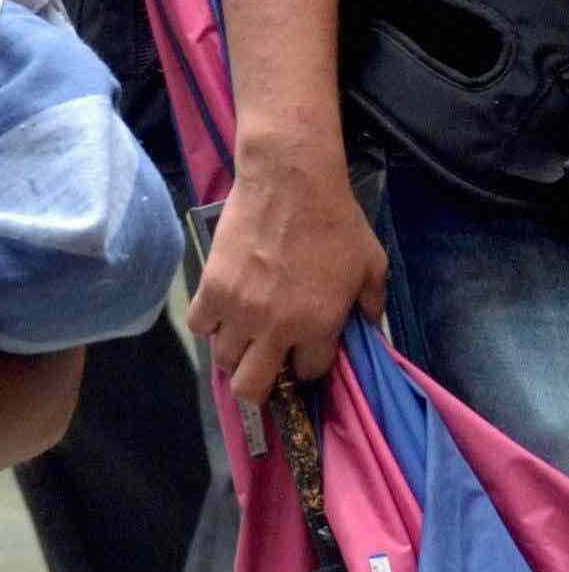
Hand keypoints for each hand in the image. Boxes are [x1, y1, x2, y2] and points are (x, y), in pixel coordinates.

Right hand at [187, 138, 390, 403]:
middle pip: (252, 386)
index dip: (310, 367)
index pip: (309, 373)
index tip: (307, 354)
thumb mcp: (372, 266)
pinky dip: (208, 325)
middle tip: (265, 368)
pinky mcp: (211, 288)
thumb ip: (371, 305)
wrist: (290, 184)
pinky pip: (199, 326)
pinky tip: (221, 313)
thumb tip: (365, 327)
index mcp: (318, 326)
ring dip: (235, 353)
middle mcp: (275, 328)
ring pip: (223, 360)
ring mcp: (238, 310)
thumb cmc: (337, 223)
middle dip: (261, 387)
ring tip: (244, 337)